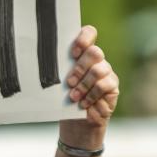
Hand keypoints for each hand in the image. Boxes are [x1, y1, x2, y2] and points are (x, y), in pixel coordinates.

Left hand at [61, 26, 118, 145]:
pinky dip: (91, 95)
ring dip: (84, 84)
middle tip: (69, 82)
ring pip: (99, 69)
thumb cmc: (63, 100)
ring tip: (73, 96)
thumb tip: (44, 63)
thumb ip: (57, 70)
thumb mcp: (57, 84)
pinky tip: (83, 103)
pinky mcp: (112, 86)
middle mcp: (96, 60)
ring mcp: (106, 71)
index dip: (84, 38)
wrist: (76, 123)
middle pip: (95, 52)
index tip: (72, 52)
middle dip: (80, 67)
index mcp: (81, 53)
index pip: (89, 33)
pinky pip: (105, 85)